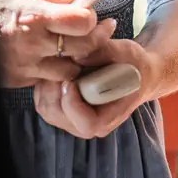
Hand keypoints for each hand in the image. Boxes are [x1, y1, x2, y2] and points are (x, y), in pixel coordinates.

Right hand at [0, 0, 110, 87]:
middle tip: (92, 30)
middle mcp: (31, 44)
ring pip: (69, 71)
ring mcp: (24, 66)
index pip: (82, 22)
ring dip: (73, 59)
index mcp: (33, 16)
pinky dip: (52, 69)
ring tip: (67, 45)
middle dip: (93, 38)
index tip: (88, 13)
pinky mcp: (17, 80)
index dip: (91, 17)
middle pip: (84, 48)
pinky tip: (46, 55)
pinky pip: (47, 79)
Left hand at [33, 36, 158, 139]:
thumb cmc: (134, 64)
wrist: (135, 71)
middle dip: (53, 88)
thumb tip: (78, 54)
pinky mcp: (62, 111)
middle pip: (59, 115)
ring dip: (46, 85)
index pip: (87, 123)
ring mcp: (73, 120)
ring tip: (57, 64)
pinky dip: (43, 85)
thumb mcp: (127, 52)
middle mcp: (89, 125)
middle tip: (58, 64)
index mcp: (109, 118)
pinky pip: (42, 101)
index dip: (73, 104)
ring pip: (46, 108)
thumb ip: (105, 52)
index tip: (70, 80)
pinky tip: (54, 68)